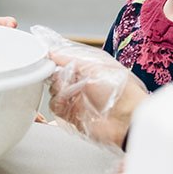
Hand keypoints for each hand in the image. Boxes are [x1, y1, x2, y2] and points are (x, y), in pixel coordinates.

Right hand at [31, 25, 147, 148]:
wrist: (126, 119)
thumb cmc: (119, 90)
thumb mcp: (94, 66)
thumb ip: (70, 59)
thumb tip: (52, 53)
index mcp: (87, 69)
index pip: (63, 61)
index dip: (54, 60)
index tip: (46, 58)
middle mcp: (80, 83)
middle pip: (55, 76)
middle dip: (55, 75)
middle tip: (62, 76)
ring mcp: (76, 99)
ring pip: (53, 90)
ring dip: (58, 90)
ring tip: (70, 92)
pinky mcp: (72, 115)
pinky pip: (55, 107)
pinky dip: (57, 104)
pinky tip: (67, 102)